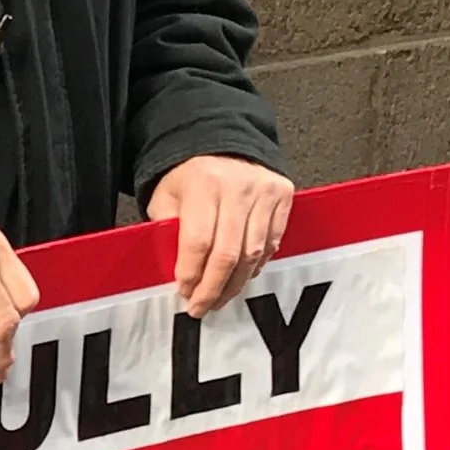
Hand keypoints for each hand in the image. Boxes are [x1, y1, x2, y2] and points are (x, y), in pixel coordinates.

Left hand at [145, 155, 293, 316]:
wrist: (221, 142)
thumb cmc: (190, 176)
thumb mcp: (166, 197)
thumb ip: (169, 231)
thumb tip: (179, 274)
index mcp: (203, 184)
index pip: (198, 242)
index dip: (192, 274)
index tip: (184, 293)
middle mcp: (238, 186)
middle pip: (228, 253)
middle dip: (213, 288)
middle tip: (201, 306)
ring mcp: (264, 190)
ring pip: (253, 253)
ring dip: (236, 283)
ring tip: (220, 297)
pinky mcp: (283, 195)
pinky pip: (272, 242)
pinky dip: (257, 265)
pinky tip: (242, 276)